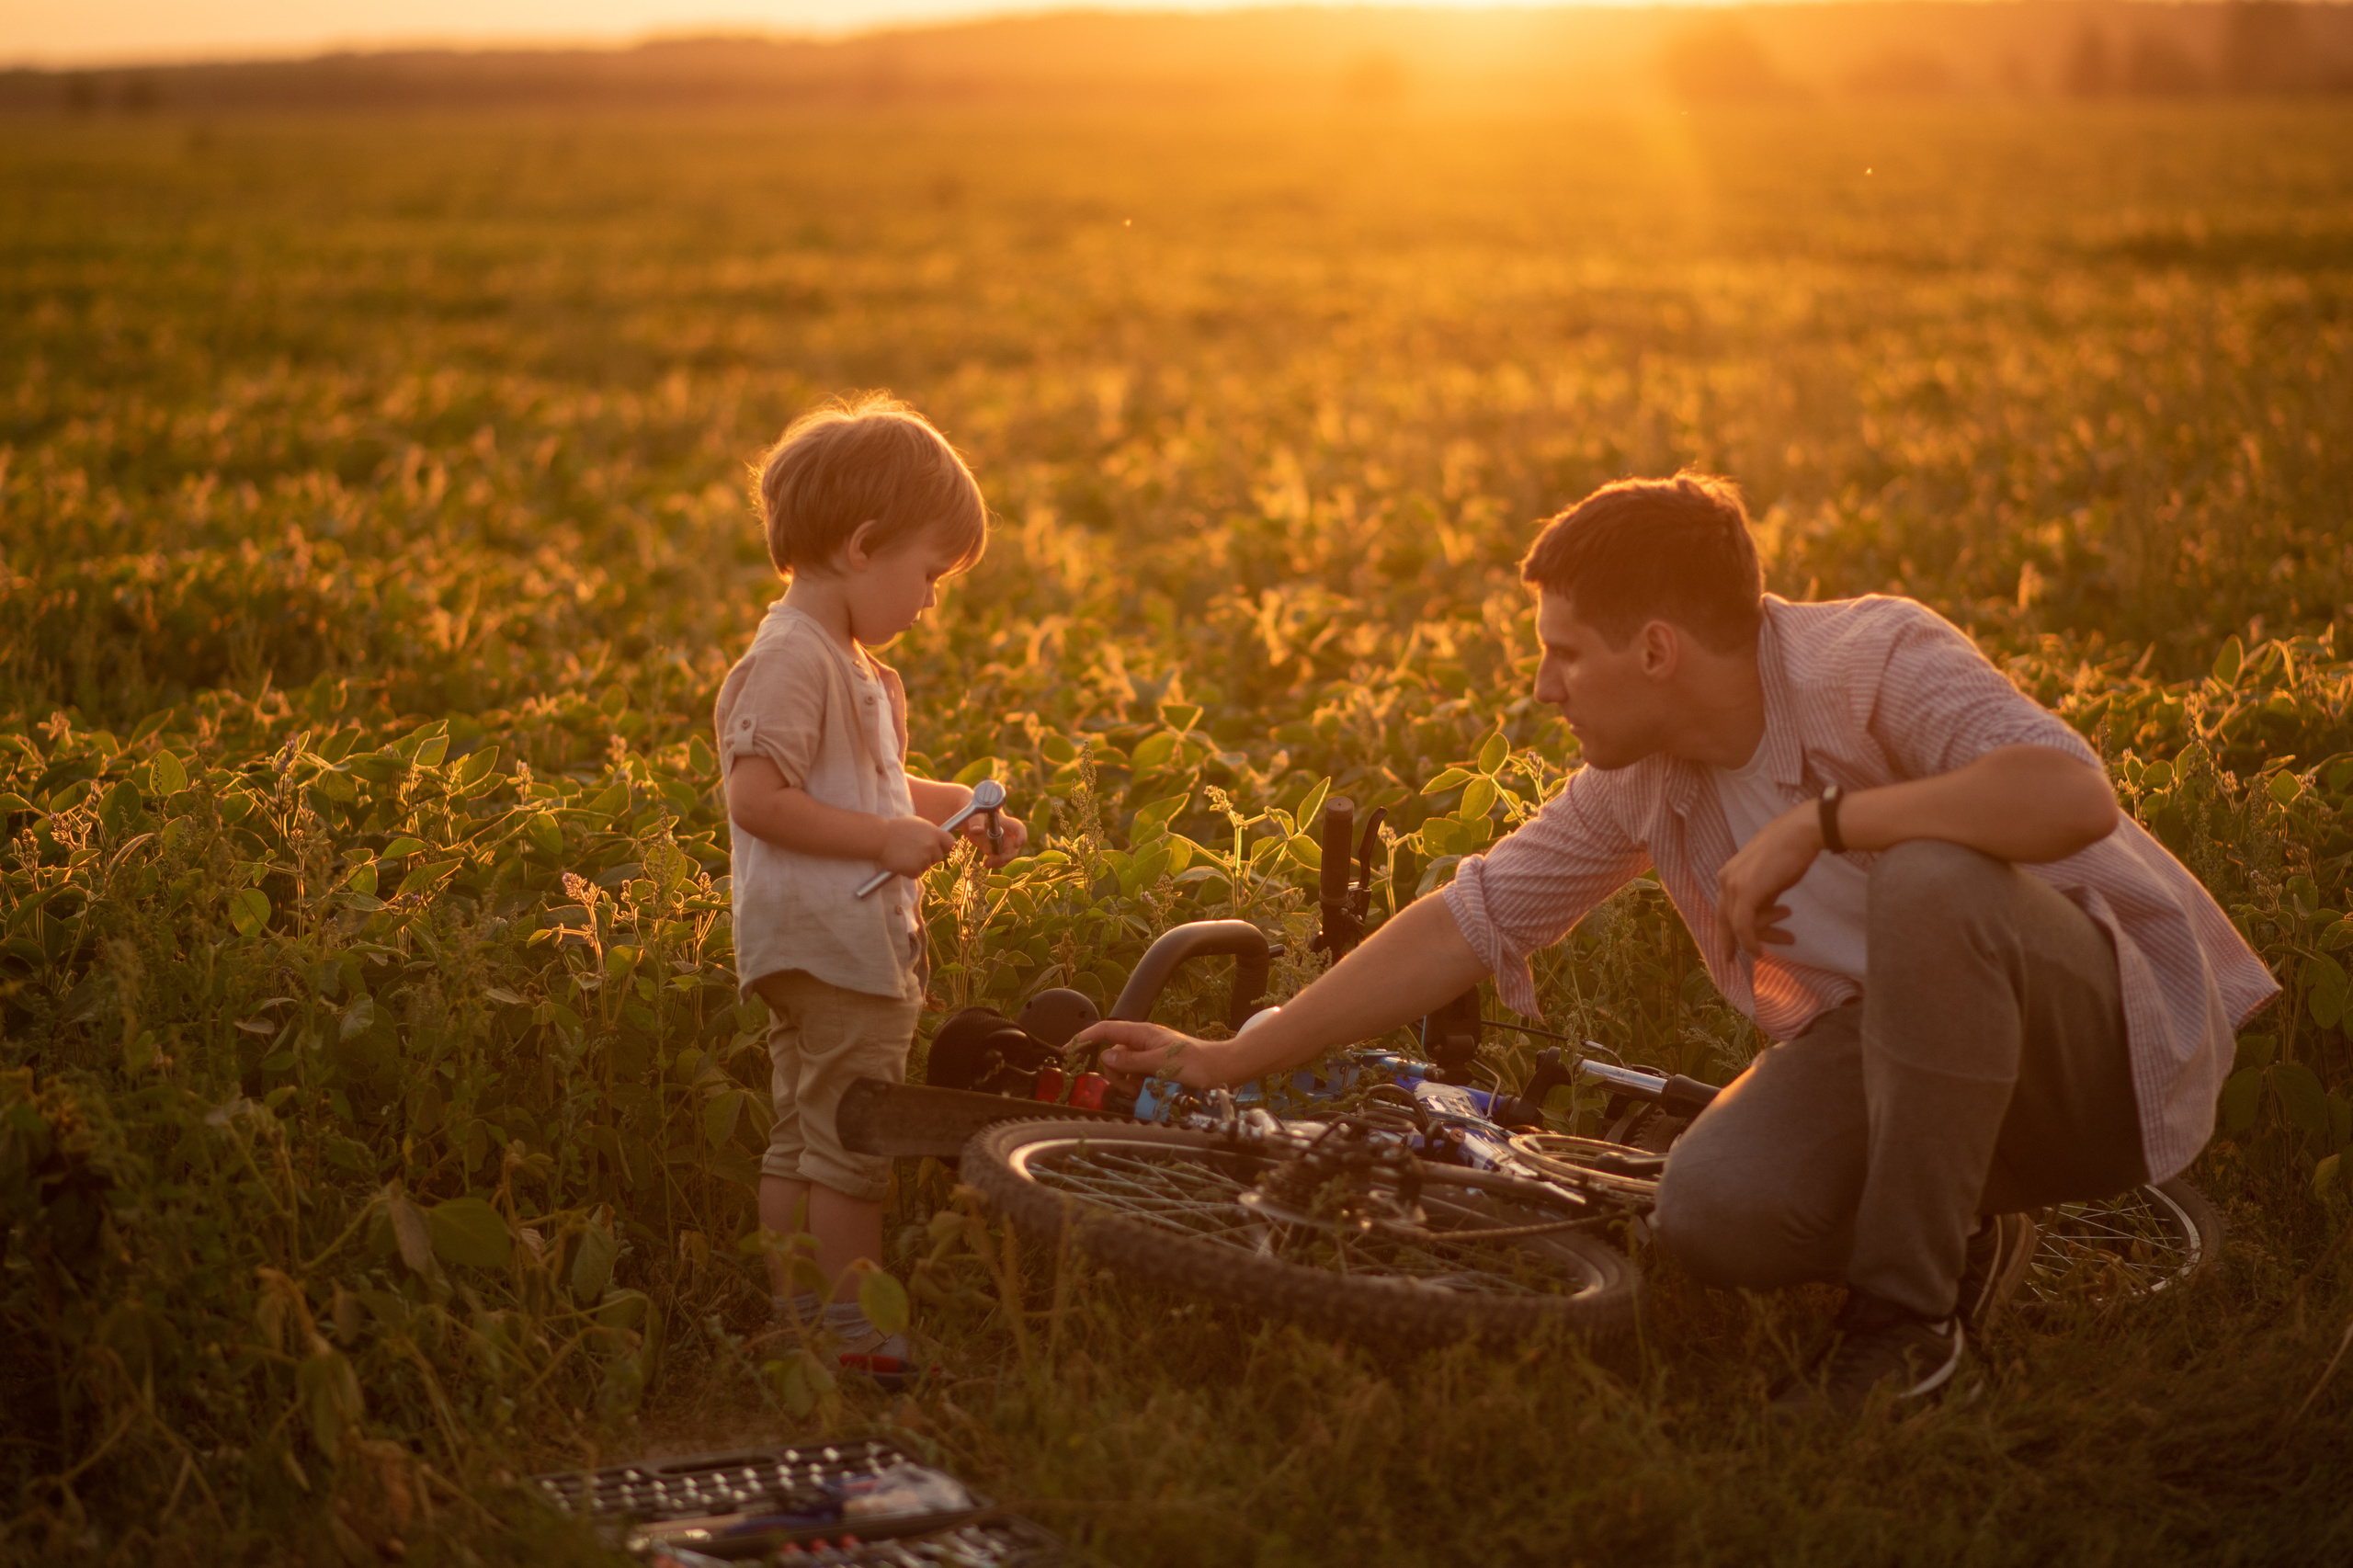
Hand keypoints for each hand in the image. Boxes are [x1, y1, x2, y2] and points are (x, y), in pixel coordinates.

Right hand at [878, 814, 956, 878]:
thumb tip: (939, 839)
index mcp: (934, 832)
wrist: (880, 838)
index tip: (938, 847)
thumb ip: (930, 832)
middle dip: (929, 856)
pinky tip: (901, 862)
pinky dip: (909, 871)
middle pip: (939, 857)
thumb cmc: (896, 828)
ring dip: (918, 864)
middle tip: (915, 852)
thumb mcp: (918, 824)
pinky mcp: (914, 869)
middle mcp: (931, 846)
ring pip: (927, 866)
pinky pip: (916, 874)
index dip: (944, 846)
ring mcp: (923, 859)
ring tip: (905, 855)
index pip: (950, 842)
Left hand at [960, 809, 1026, 867]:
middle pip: (1014, 846)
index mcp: (1004, 821)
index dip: (1022, 836)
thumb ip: (976, 821)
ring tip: (987, 863)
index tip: (1018, 844)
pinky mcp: (991, 847)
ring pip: (1007, 854)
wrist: (964, 811)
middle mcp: (1005, 832)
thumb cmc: (971, 808)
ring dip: (1000, 862)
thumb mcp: (973, 813)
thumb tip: (977, 831)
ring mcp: (999, 840)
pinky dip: (995, 863)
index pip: (1018, 828)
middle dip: (1007, 856)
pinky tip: (985, 864)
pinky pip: (998, 858)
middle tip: (992, 860)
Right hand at [1077, 1021, 1242, 1090]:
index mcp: (1143, 1033)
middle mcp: (1143, 1043)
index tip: (1069, 1050)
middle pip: (1112, 1056)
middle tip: (1130, 1087)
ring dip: (1128, 1084)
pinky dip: (1138, 1087)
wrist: (1222, 1071)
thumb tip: (1106, 1056)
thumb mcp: (1161, 1063)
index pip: (1106, 1030)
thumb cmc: (1198, 1062)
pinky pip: (1136, 1079)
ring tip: (1144, 1091)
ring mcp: (1148, 1056)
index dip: (1085, 1038)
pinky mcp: (1154, 1069)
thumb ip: (1131, 1060)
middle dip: (1115, 1074)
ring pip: (1123, 1071)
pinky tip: (1150, 1093)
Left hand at [1715, 802, 1820, 957]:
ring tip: (1789, 938)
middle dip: (1739, 942)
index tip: (1730, 953)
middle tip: (1757, 956)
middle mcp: (1725, 880)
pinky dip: (1750, 942)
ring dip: (1765, 937)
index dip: (1725, 934)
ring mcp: (1733, 885)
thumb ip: (1760, 898)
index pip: (1723, 911)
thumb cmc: (1790, 853)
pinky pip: (1742, 926)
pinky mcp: (1745, 891)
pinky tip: (1760, 951)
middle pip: (1728, 921)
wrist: (1800, 834)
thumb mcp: (1769, 880)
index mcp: (1728, 875)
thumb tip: (1762, 918)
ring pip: (1739, 926)